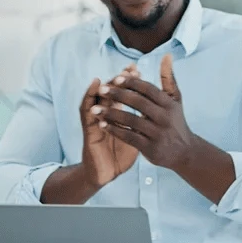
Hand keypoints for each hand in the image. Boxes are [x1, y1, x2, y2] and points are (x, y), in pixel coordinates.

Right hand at [79, 65, 139, 187]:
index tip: (138, 69)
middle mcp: (107, 115)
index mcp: (118, 114)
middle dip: (118, 79)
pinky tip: (93, 93)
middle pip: (110, 92)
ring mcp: (96, 121)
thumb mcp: (137, 136)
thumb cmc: (121, 154)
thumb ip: (143, 121)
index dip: (129, 81)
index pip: (123, 92)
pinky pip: (86, 114)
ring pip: (96, 99)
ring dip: (102, 87)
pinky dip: (88, 100)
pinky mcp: (88, 131)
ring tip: (107, 76)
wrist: (108, 173)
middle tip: (126, 69)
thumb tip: (155, 109)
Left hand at [95, 54, 195, 171]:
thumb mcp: (175, 99)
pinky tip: (102, 125)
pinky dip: (115, 130)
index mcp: (169, 104)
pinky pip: (129, 137)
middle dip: (118, 95)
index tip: (116, 77)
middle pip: (138, 103)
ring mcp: (157, 134)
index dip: (132, 83)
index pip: (148, 89)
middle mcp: (164, 117)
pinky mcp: (150, 148)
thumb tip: (166, 55)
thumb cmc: (176, 121)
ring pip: (131, 120)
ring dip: (111, 114)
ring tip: (95, 109)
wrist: (185, 152)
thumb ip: (168, 78)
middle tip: (101, 89)